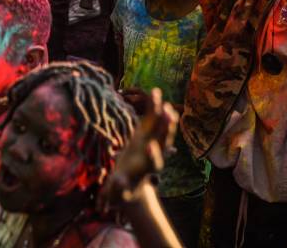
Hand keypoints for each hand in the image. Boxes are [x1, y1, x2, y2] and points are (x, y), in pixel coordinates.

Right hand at [98, 88, 177, 211]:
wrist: (128, 186)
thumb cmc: (121, 192)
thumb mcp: (117, 194)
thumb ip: (118, 188)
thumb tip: (119, 182)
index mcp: (147, 170)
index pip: (154, 163)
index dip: (154, 155)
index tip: (151, 146)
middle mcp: (153, 155)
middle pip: (163, 142)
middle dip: (165, 129)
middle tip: (169, 115)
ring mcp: (151, 143)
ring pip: (159, 128)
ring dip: (162, 114)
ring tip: (162, 99)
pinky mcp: (145, 134)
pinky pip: (151, 119)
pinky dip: (153, 107)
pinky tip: (154, 92)